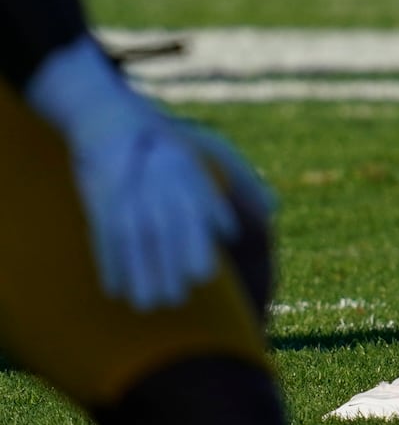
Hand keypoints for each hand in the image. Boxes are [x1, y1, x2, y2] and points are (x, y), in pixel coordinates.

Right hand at [27, 37, 246, 310]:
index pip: (192, 208)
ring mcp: (124, 191)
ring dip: (138, 272)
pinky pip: (102, 234)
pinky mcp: (97, 201)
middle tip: (177, 300)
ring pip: (131, 236)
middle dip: (167, 265)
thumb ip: (244, 183)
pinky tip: (116, 292)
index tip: (204, 274)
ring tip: (148, 305)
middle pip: (159, 227)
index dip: (197, 241)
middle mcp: (154, 180)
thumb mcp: (212, 151)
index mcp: (186, 170)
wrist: (113, 119)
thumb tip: (274, 210)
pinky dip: (108, 264)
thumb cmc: (173, 144)